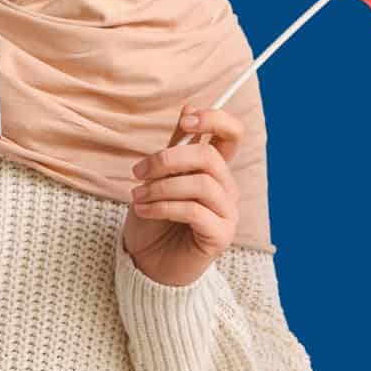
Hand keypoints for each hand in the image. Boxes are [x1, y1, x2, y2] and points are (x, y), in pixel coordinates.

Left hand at [121, 102, 244, 286]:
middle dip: (167, 159)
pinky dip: (163, 206)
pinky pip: (194, 210)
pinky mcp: (220, 235)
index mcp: (214, 169)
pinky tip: (143, 210)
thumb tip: (188, 107)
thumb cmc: (153, 219)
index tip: (185, 122)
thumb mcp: (158, 177)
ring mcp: (227, 212)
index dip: (214, 119)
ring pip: (201, 184)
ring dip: (161, 187)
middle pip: (209, 157)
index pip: (232, 133)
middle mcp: (226, 188)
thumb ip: (175, 147)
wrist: (147, 263)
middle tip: (138, 171)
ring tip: (137, 197)